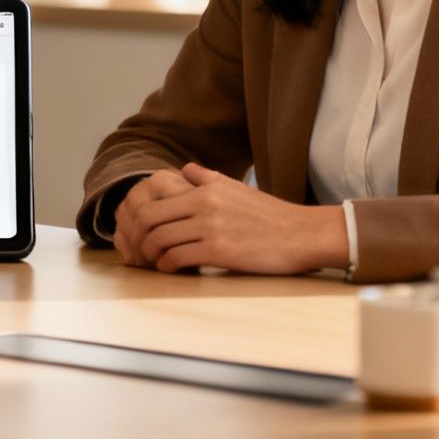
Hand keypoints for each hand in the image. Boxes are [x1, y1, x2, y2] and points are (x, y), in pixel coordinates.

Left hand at [117, 164, 346, 275]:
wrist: (301, 234)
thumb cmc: (268, 214)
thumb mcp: (236, 187)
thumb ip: (206, 177)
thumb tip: (185, 169)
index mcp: (205, 189)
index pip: (153, 201)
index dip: (138, 219)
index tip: (138, 231)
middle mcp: (204, 205)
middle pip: (149, 220)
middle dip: (137, 238)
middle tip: (138, 250)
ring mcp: (211, 228)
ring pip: (161, 241)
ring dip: (151, 255)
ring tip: (154, 261)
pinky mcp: (220, 252)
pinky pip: (179, 259)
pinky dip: (168, 266)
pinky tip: (172, 269)